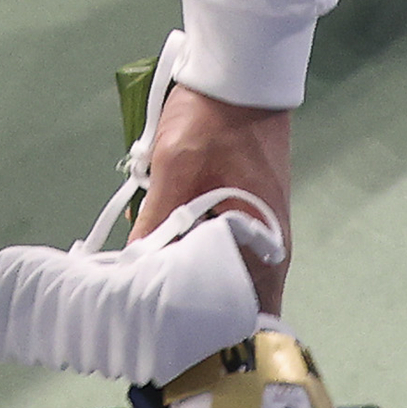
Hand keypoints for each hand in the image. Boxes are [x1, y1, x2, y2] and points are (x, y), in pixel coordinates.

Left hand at [134, 83, 291, 312]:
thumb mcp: (175, 167)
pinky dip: (197, 243)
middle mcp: (271, 240)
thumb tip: (135, 264)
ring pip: (226, 262)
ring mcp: (261, 221)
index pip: (248, 306)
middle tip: (154, 313)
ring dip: (193, 268)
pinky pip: (222, 238)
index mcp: (265, 240)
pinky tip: (165, 240)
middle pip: (234, 289)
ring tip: (152, 283)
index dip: (214, 326)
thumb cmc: (213, 119)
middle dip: (196, 300)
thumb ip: (157, 219)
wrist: (240, 69)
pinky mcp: (247, 203)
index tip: (179, 338)